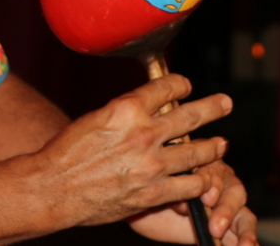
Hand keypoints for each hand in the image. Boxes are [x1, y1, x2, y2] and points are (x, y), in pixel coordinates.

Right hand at [34, 75, 234, 230]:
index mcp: (128, 109)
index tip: (186, 85)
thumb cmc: (68, 151)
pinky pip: (189, 185)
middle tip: (225, 103)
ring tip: (221, 143)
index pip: (167, 87)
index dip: (181, 84)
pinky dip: (199, 181)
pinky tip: (203, 179)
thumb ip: (127, 112)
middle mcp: (144, 134)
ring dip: (213, 146)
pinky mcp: (153, 194)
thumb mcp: (97, 117)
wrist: (54, 188)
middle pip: (191, 115)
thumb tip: (146, 105)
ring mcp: (151, 165)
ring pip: (197, 152)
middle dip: (213, 107)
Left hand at [129, 157, 257, 244]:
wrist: (148, 211)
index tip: (206, 198)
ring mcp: (228, 207)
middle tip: (216, 227)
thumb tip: (185, 204)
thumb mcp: (160, 192)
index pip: (215, 171)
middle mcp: (221, 184)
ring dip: (245, 231)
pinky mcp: (230, 229)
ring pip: (244, 215)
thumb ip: (176, 194)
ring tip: (245, 245)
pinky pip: (242, 235)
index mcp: (204, 167)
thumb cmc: (153, 194)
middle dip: (227, 210)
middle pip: (234, 192)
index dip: (213, 183)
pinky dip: (249, 241)